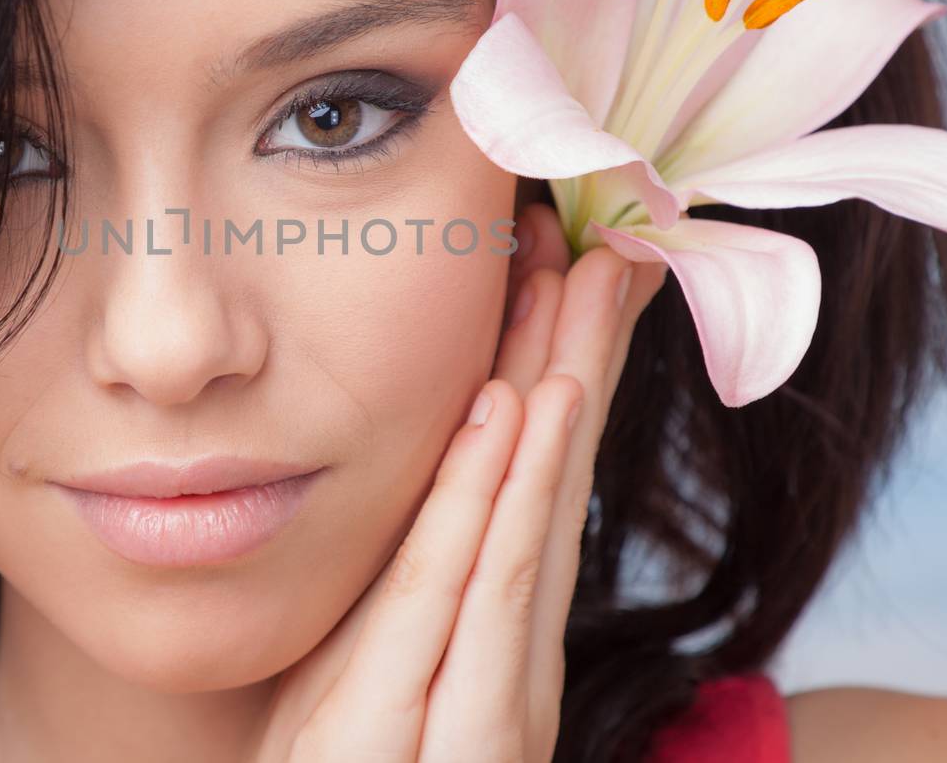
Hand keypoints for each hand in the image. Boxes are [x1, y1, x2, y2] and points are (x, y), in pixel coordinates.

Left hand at [249, 201, 667, 761]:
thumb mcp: (348, 682)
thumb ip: (386, 602)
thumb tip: (409, 497)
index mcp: (470, 633)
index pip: (515, 485)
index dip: (541, 372)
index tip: (551, 264)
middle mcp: (500, 652)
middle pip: (540, 483)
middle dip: (570, 356)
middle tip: (598, 233)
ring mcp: (496, 694)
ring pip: (530, 516)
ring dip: (559, 393)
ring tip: (581, 289)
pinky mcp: (476, 741)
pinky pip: (492, 597)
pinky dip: (514, 498)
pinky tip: (530, 414)